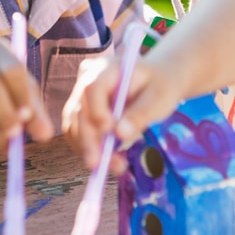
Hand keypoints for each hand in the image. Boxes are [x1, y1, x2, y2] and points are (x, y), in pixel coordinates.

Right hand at [62, 56, 181, 173]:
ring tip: (115, 167)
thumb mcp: (159, 98)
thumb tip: (120, 134)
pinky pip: (78, 132)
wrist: (158, 81)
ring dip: (89, 149)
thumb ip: (140, 114)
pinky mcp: (82, 112)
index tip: (109, 132)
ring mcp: (82, 96)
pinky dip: (89, 149)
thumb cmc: (160, 85)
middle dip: (89, 140)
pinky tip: (108, 161)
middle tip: (101, 164)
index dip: (97, 111)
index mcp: (107, 68)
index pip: (92, 88)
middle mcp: (87, 79)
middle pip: (79, 110)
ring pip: (74, 124)